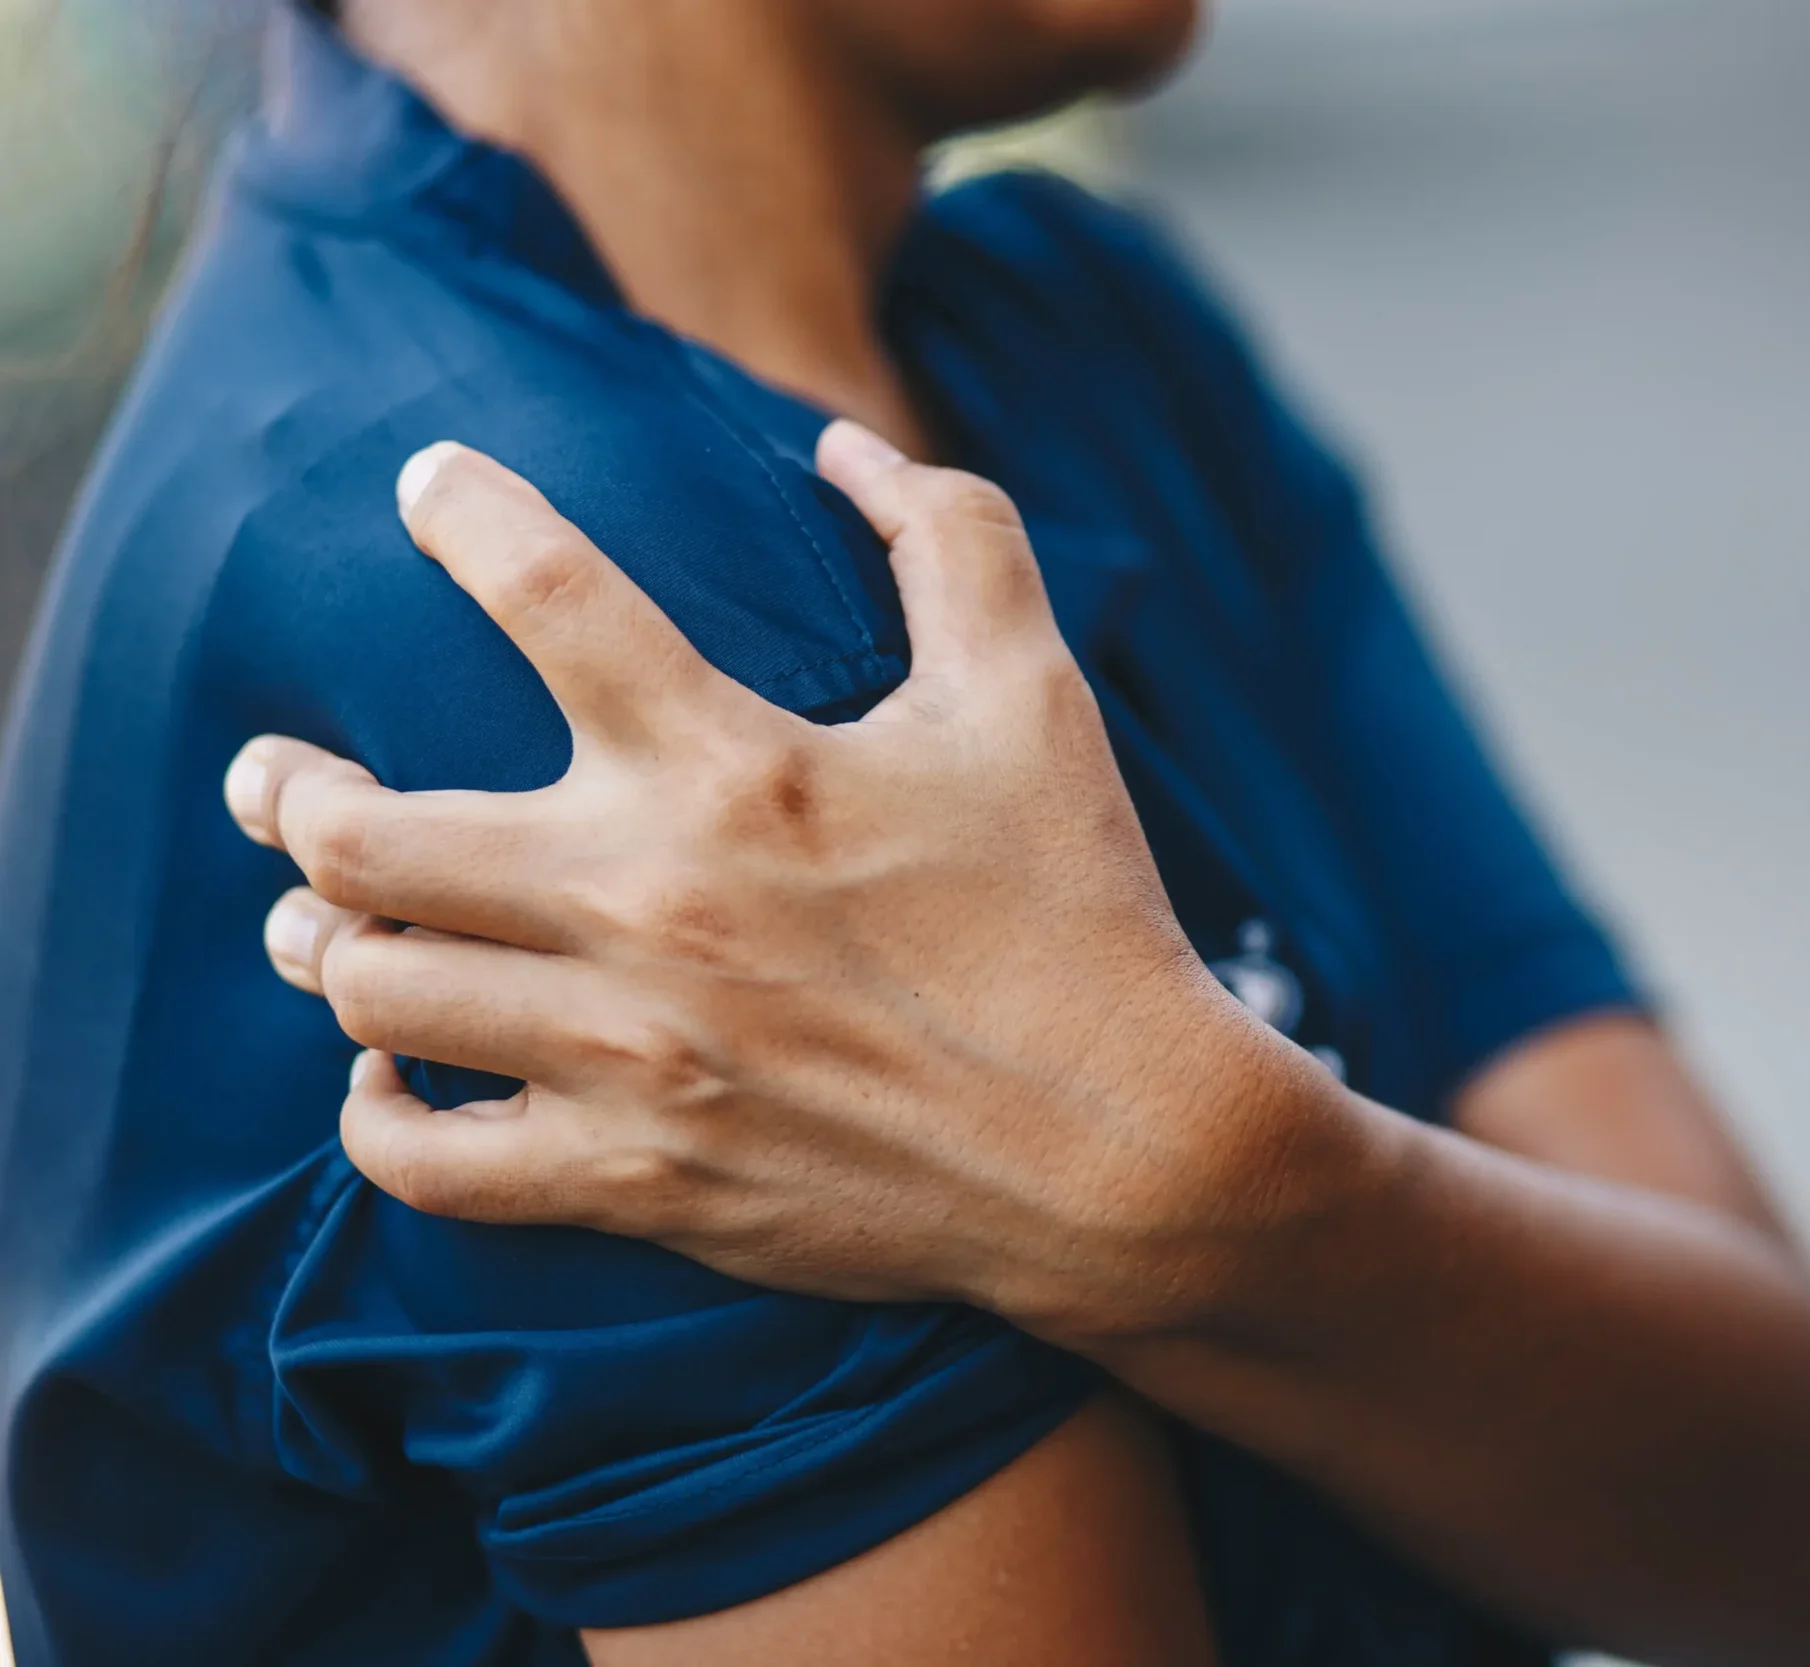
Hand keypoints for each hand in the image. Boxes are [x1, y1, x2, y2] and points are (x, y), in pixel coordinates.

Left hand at [225, 422, 1353, 1336]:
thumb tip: (840, 447)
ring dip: (324, 941)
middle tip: (275, 771)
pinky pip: (428, 1163)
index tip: (430, 484)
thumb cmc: (1081, 908)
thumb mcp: (1038, 697)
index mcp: (740, 767)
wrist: (1126, 1151)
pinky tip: (391, 1080)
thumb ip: (950, 538)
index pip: (546, 593)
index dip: (463, 511)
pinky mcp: (641, 1179)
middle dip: (288, 788)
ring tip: (327, 916)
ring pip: (373, 991)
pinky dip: (378, 1118)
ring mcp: (633, 1057)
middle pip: (363, 833)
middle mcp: (652, 905)